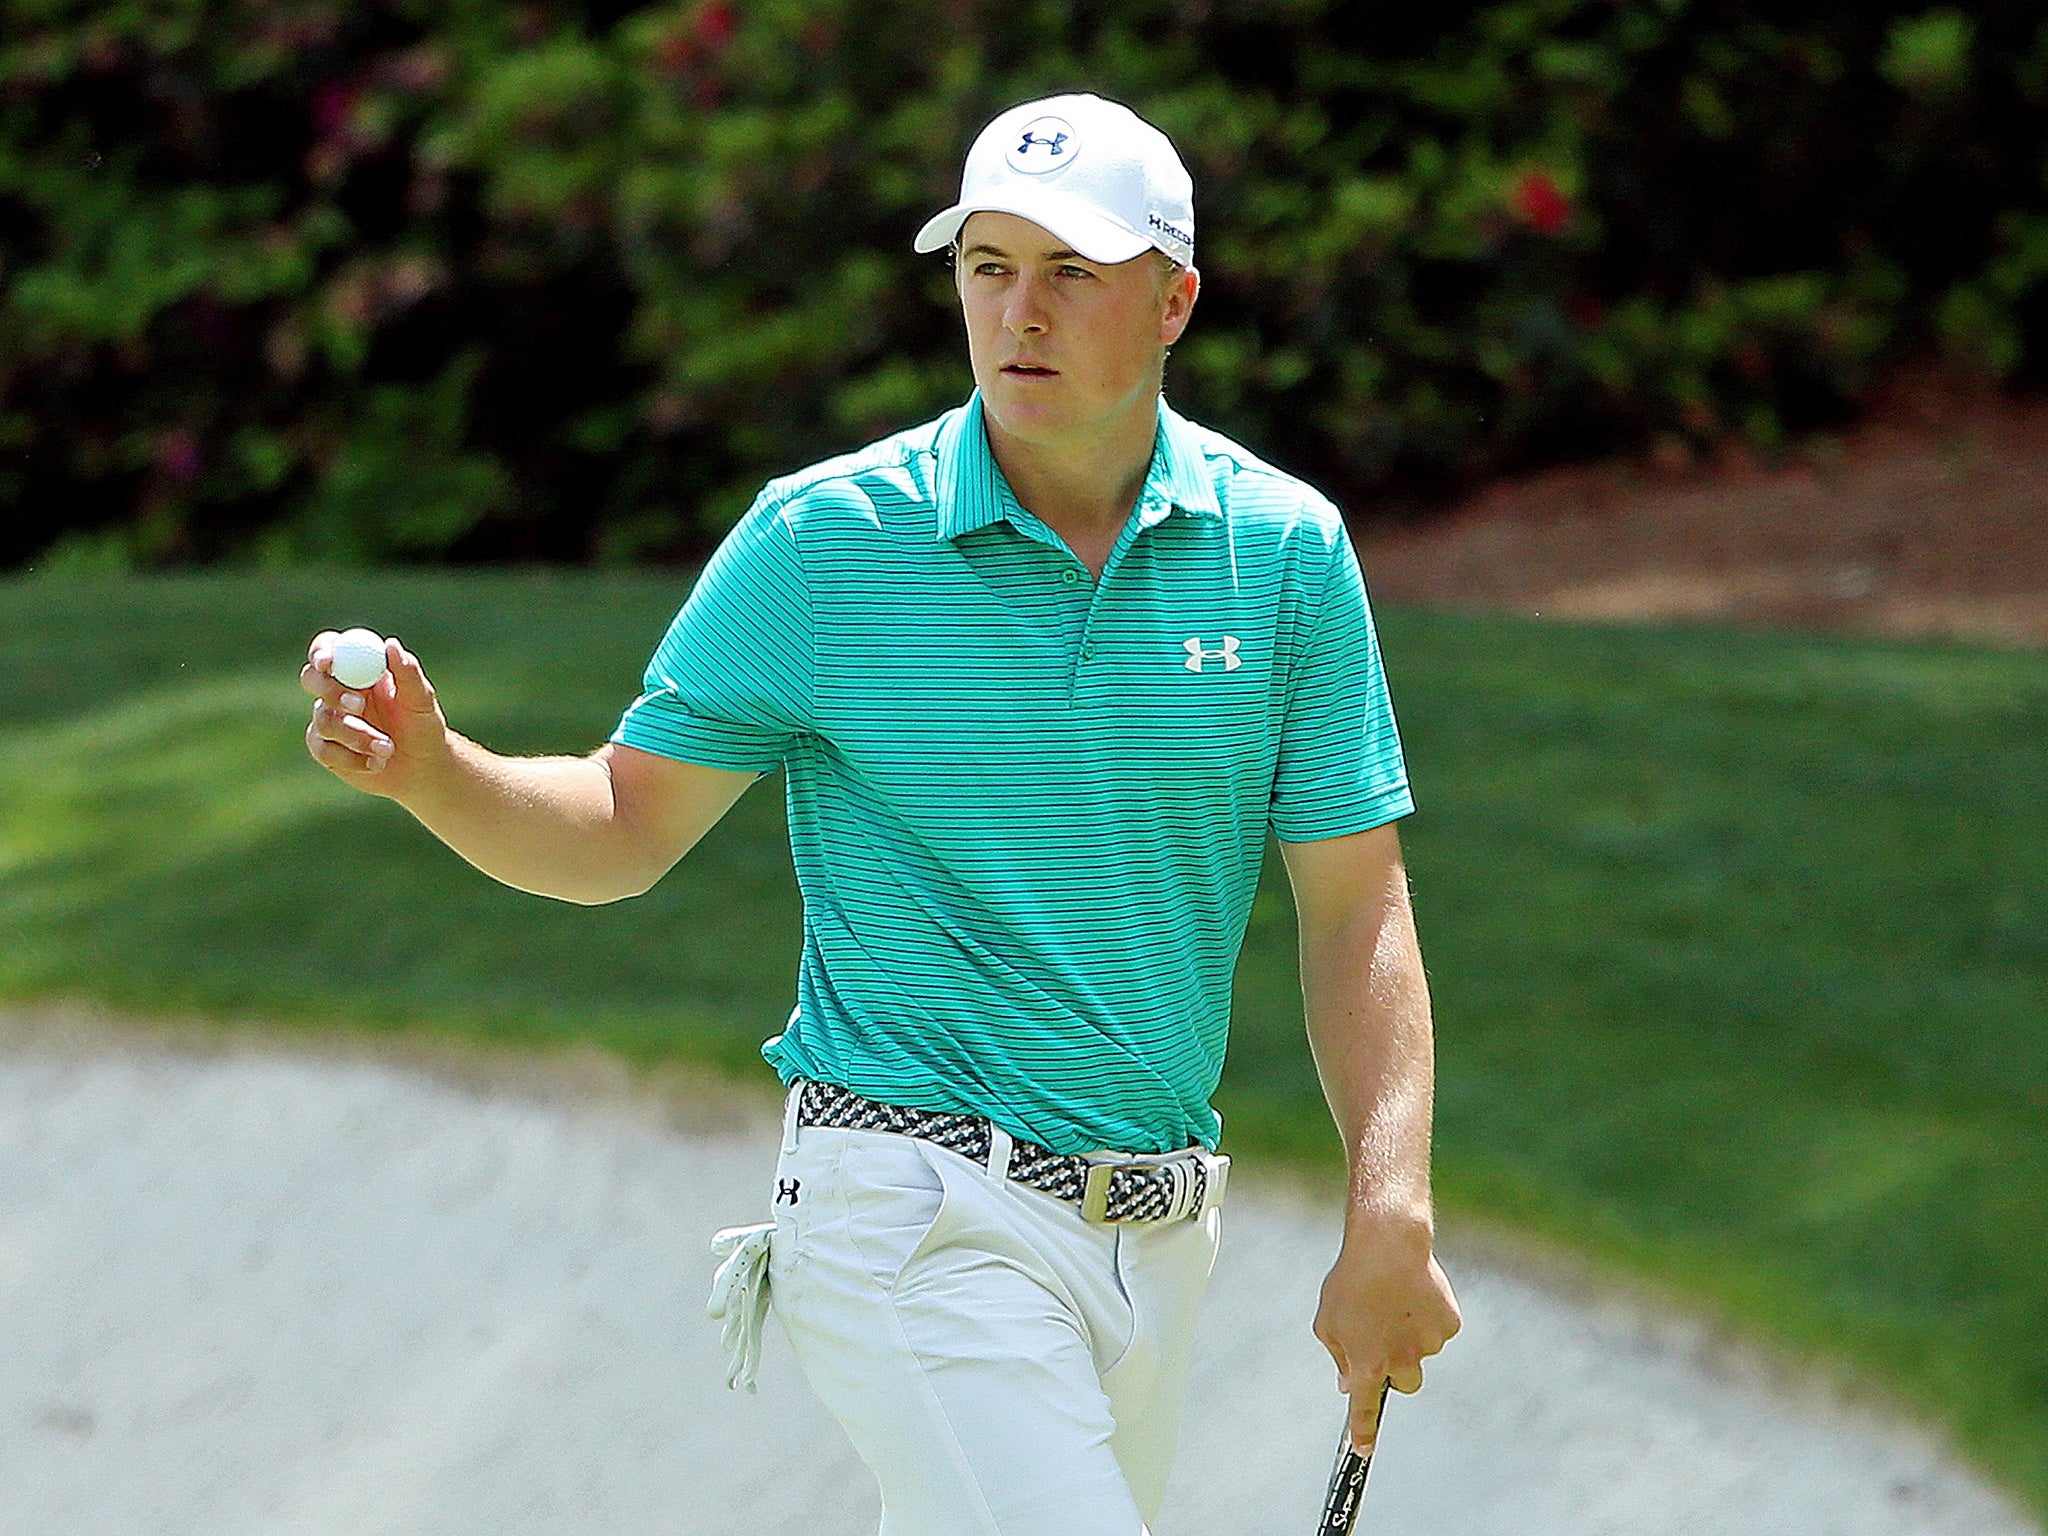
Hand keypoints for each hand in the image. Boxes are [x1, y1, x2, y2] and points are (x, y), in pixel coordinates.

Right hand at [301, 631, 450, 800]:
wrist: (422, 767)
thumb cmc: (423, 725)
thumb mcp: (422, 700)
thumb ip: (408, 672)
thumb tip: (391, 644)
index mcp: (360, 668)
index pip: (330, 648)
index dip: (323, 651)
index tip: (328, 663)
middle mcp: (338, 689)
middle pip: (311, 678)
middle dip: (331, 691)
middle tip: (358, 706)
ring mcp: (328, 718)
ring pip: (323, 719)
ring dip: (356, 735)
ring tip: (388, 749)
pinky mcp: (324, 747)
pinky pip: (322, 749)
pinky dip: (351, 758)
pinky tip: (376, 763)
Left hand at [1313, 1222, 1460, 1452]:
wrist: (1389, 1243)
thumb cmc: (1350, 1281)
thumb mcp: (1328, 1321)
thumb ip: (1338, 1357)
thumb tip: (1347, 1385)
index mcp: (1367, 1363)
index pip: (1364, 1410)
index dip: (1364, 1433)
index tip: (1363, 1451)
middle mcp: (1401, 1361)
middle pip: (1404, 1383)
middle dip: (1395, 1369)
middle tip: (1383, 1339)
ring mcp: (1428, 1344)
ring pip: (1422, 1351)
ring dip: (1410, 1334)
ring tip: (1394, 1299)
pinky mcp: (1449, 1324)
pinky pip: (1438, 1328)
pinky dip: (1428, 1315)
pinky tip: (1415, 1291)